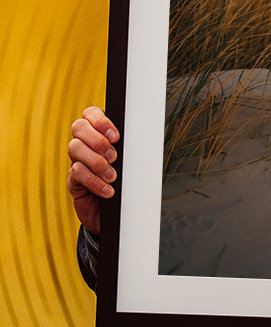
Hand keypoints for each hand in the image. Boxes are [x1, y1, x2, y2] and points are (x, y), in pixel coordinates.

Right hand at [67, 107, 119, 233]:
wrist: (116, 213)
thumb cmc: (125, 182)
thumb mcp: (129, 162)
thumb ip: (129, 148)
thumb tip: (141, 137)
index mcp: (98, 133)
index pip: (90, 113)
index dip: (100, 120)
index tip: (116, 136)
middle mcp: (84, 144)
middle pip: (78, 127)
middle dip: (98, 140)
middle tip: (114, 157)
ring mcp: (76, 161)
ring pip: (75, 148)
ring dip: (97, 162)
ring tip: (112, 176)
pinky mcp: (73, 180)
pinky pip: (77, 173)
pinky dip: (94, 181)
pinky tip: (108, 190)